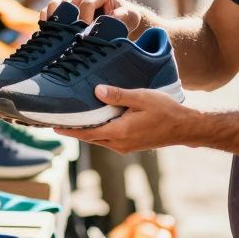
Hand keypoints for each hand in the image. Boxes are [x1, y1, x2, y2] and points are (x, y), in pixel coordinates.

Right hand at [42, 0, 141, 34]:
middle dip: (68, 16)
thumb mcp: (130, 17)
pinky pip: (51, 9)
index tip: (85, 30)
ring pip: (57, 2)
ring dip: (53, 14)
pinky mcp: (65, 8)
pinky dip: (46, 17)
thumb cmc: (126, 18)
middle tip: (68, 32)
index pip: (88, 1)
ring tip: (52, 28)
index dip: (85, 15)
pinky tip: (44, 28)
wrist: (121, 20)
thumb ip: (124, 16)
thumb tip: (114, 17)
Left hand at [54, 85, 196, 153]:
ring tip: (73, 121)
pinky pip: (108, 140)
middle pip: (90, 138)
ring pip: (99, 140)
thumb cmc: (165, 111)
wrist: (184, 128)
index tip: (54, 126)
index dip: (69, 130)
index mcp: (119, 133)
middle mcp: (119, 144)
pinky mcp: (131, 145)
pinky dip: (98, 132)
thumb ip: (117, 95)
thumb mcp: (140, 97)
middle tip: (57, 122)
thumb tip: (96, 91)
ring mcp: (125, 146)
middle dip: (74, 131)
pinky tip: (96, 122)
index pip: (87, 133)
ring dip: (86, 132)